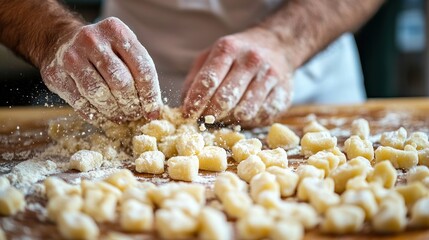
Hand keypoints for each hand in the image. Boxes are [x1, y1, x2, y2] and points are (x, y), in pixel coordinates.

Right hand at [40, 17, 161, 122]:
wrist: (60, 41)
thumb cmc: (102, 50)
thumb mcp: (123, 49)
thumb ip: (140, 72)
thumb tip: (154, 110)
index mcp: (116, 30)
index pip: (142, 68)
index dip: (150, 94)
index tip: (152, 111)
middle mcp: (92, 40)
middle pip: (121, 82)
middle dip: (131, 104)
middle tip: (134, 115)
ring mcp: (71, 56)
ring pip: (99, 94)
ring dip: (114, 112)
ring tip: (120, 117)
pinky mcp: (56, 74)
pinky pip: (80, 103)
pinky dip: (95, 115)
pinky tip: (103, 117)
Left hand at [182, 27, 292, 127]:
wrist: (276, 46)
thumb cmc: (236, 56)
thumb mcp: (210, 57)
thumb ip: (194, 80)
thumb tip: (182, 108)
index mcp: (228, 49)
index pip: (208, 80)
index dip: (195, 102)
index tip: (188, 115)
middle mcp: (251, 60)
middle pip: (225, 99)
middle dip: (211, 114)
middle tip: (205, 120)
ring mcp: (269, 76)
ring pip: (244, 111)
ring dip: (230, 120)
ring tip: (225, 116)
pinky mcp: (282, 93)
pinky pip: (261, 117)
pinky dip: (248, 122)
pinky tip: (243, 114)